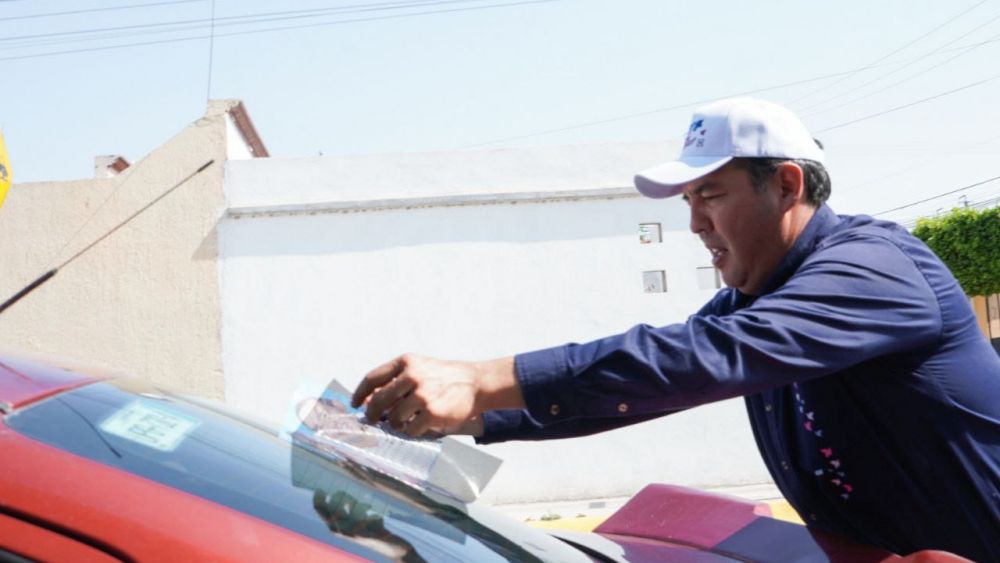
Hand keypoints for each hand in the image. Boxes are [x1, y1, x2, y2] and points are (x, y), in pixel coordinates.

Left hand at [351, 354, 520, 436]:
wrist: (476, 382)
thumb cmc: (444, 377)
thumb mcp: (420, 368)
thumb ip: (397, 380)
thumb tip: (369, 400)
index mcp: (406, 362)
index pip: (372, 379)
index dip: (360, 394)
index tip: (355, 404)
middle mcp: (412, 376)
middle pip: (378, 401)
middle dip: (372, 414)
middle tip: (373, 421)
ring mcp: (422, 395)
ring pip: (394, 418)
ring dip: (395, 424)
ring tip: (403, 423)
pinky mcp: (432, 412)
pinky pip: (410, 429)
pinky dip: (411, 431)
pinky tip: (418, 426)